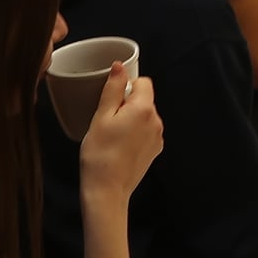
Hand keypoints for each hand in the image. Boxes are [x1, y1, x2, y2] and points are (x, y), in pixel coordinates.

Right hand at [79, 66, 162, 204]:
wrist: (107, 191)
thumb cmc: (99, 154)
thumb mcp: (101, 117)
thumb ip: (112, 89)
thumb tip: (120, 66)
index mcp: (144, 109)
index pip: (143, 82)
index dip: (125, 86)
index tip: (111, 100)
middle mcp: (156, 121)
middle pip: (143, 99)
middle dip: (126, 104)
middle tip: (106, 120)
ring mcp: (158, 137)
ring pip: (144, 116)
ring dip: (130, 119)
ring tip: (111, 135)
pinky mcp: (155, 150)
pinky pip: (145, 131)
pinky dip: (134, 133)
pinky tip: (119, 146)